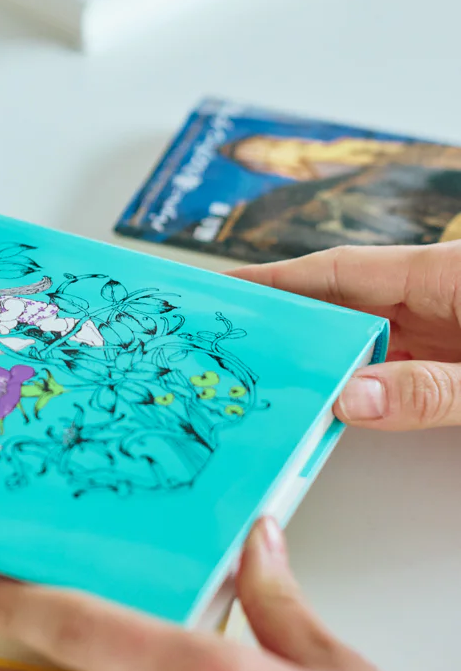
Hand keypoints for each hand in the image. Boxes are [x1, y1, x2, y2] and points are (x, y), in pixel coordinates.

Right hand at [232, 242, 460, 429]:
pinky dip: (366, 377)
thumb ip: (430, 391)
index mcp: (447, 273)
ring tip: (282, 380)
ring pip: (372, 333)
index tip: (231, 288)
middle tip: (243, 345)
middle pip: (349, 301)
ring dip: (330, 358)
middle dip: (295, 323)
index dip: (280, 278)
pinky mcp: (459, 346)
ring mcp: (452, 319)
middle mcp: (442, 291)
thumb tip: (351, 401)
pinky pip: (400, 357)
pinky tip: (339, 398)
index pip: (343, 269)